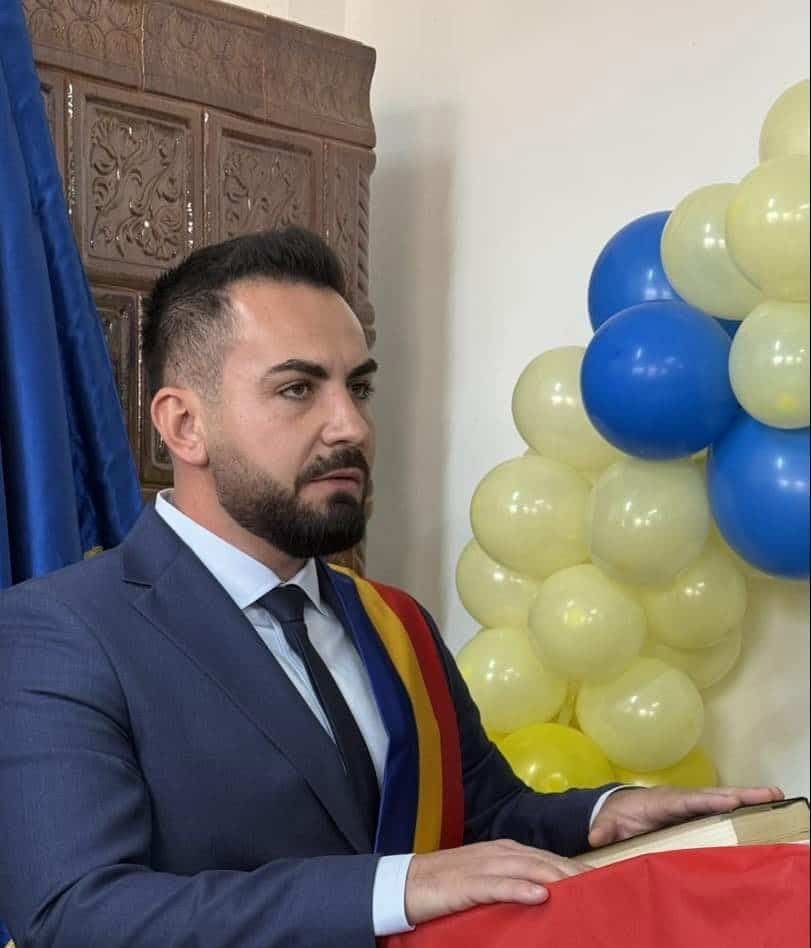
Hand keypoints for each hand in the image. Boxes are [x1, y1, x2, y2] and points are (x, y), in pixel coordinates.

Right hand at [404, 839, 590, 925]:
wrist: (406, 884)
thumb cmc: (448, 886)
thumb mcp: (485, 880)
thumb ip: (511, 881)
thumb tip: (544, 895)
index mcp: (503, 851)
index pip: (545, 857)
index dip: (572, 867)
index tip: (599, 879)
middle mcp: (497, 853)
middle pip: (542, 860)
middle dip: (572, 871)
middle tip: (601, 885)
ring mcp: (482, 866)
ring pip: (525, 868)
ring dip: (555, 876)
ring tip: (581, 887)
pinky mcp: (467, 884)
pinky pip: (498, 885)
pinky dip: (520, 888)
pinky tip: (540, 894)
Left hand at [588, 784, 784, 848]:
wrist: (616, 809)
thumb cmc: (616, 816)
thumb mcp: (608, 824)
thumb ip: (603, 830)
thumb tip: (595, 837)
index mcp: (661, 802)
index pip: (686, 801)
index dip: (707, 801)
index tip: (729, 801)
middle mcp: (679, 798)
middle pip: (712, 795)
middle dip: (739, 794)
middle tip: (769, 794)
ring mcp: (689, 803)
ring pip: (721, 799)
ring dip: (747, 798)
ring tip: (776, 796)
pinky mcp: (695, 812)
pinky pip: (720, 808)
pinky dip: (740, 807)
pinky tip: (762, 810)